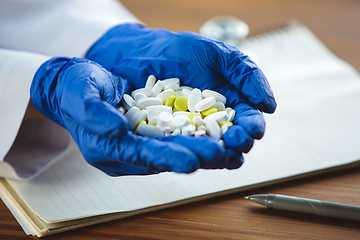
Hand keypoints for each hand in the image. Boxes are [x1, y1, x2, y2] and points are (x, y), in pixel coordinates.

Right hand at [31, 57, 240, 175]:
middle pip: (165, 157)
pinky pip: (175, 139)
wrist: (76, 86)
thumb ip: (94, 112)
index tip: (193, 161)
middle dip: (194, 157)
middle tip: (223, 155)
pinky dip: (196, 138)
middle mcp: (126, 153)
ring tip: (230, 151)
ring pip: (175, 150)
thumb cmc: (75, 88)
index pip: (142, 156)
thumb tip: (115, 129)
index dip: (167, 158)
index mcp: (107, 149)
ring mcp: (139, 145)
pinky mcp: (148, 135)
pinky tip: (218, 136)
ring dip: (202, 152)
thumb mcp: (80, 94)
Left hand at [86, 24, 276, 153]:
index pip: (247, 120)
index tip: (253, 129)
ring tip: (217, 152)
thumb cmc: (177, 51)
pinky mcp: (167, 139)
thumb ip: (244, 73)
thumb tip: (269, 106)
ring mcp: (189, 132)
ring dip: (217, 155)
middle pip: (231, 141)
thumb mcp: (215, 54)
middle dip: (238, 143)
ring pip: (209, 151)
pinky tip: (190, 153)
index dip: (253, 126)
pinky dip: (187, 153)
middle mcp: (211, 121)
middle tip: (235, 141)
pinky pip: (180, 151)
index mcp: (228, 103)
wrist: (139, 53)